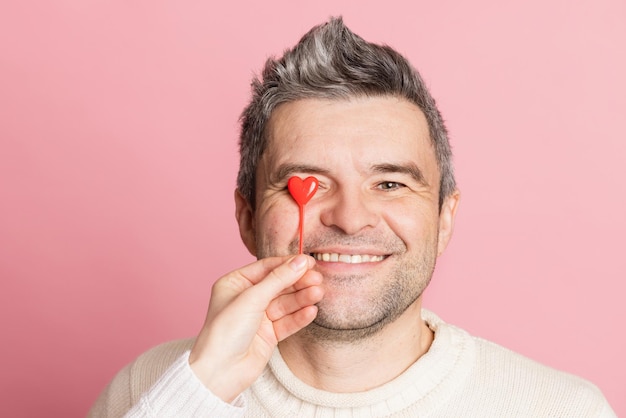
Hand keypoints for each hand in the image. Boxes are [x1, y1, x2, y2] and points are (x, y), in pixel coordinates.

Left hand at [188, 254, 322, 401]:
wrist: (220, 372)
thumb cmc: (225, 332)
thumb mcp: (252, 298)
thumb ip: (278, 279)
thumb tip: (300, 262)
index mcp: (236, 283)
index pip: (267, 268)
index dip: (289, 264)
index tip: (309, 262)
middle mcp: (247, 298)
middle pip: (279, 285)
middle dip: (298, 282)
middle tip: (317, 279)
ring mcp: (258, 317)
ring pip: (286, 303)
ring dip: (302, 298)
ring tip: (318, 294)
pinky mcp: (268, 335)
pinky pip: (287, 321)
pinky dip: (299, 316)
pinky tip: (311, 311)